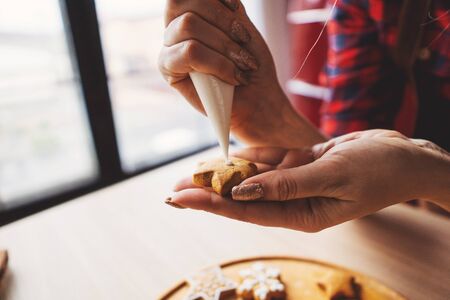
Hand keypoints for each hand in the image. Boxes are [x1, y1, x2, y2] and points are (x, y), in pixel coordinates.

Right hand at [159, 0, 323, 146]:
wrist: (257, 99)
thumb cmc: (250, 65)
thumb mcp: (241, 26)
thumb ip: (225, 7)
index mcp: (192, 11)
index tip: (236, 10)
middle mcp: (175, 26)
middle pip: (185, 2)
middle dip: (223, 20)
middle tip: (244, 41)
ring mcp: (169, 46)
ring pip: (188, 25)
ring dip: (224, 45)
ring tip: (243, 64)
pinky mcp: (167, 68)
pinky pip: (189, 52)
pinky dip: (218, 63)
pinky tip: (232, 77)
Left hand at [168, 130, 449, 231]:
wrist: (404, 156)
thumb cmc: (377, 168)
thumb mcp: (332, 175)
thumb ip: (286, 184)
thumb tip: (242, 192)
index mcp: (302, 214)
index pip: (246, 211)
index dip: (211, 204)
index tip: (181, 198)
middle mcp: (294, 202)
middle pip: (242, 198)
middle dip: (207, 192)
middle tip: (173, 190)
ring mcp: (296, 183)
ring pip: (251, 178)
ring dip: (223, 174)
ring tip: (191, 172)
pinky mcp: (300, 166)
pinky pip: (269, 161)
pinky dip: (249, 158)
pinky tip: (226, 158)